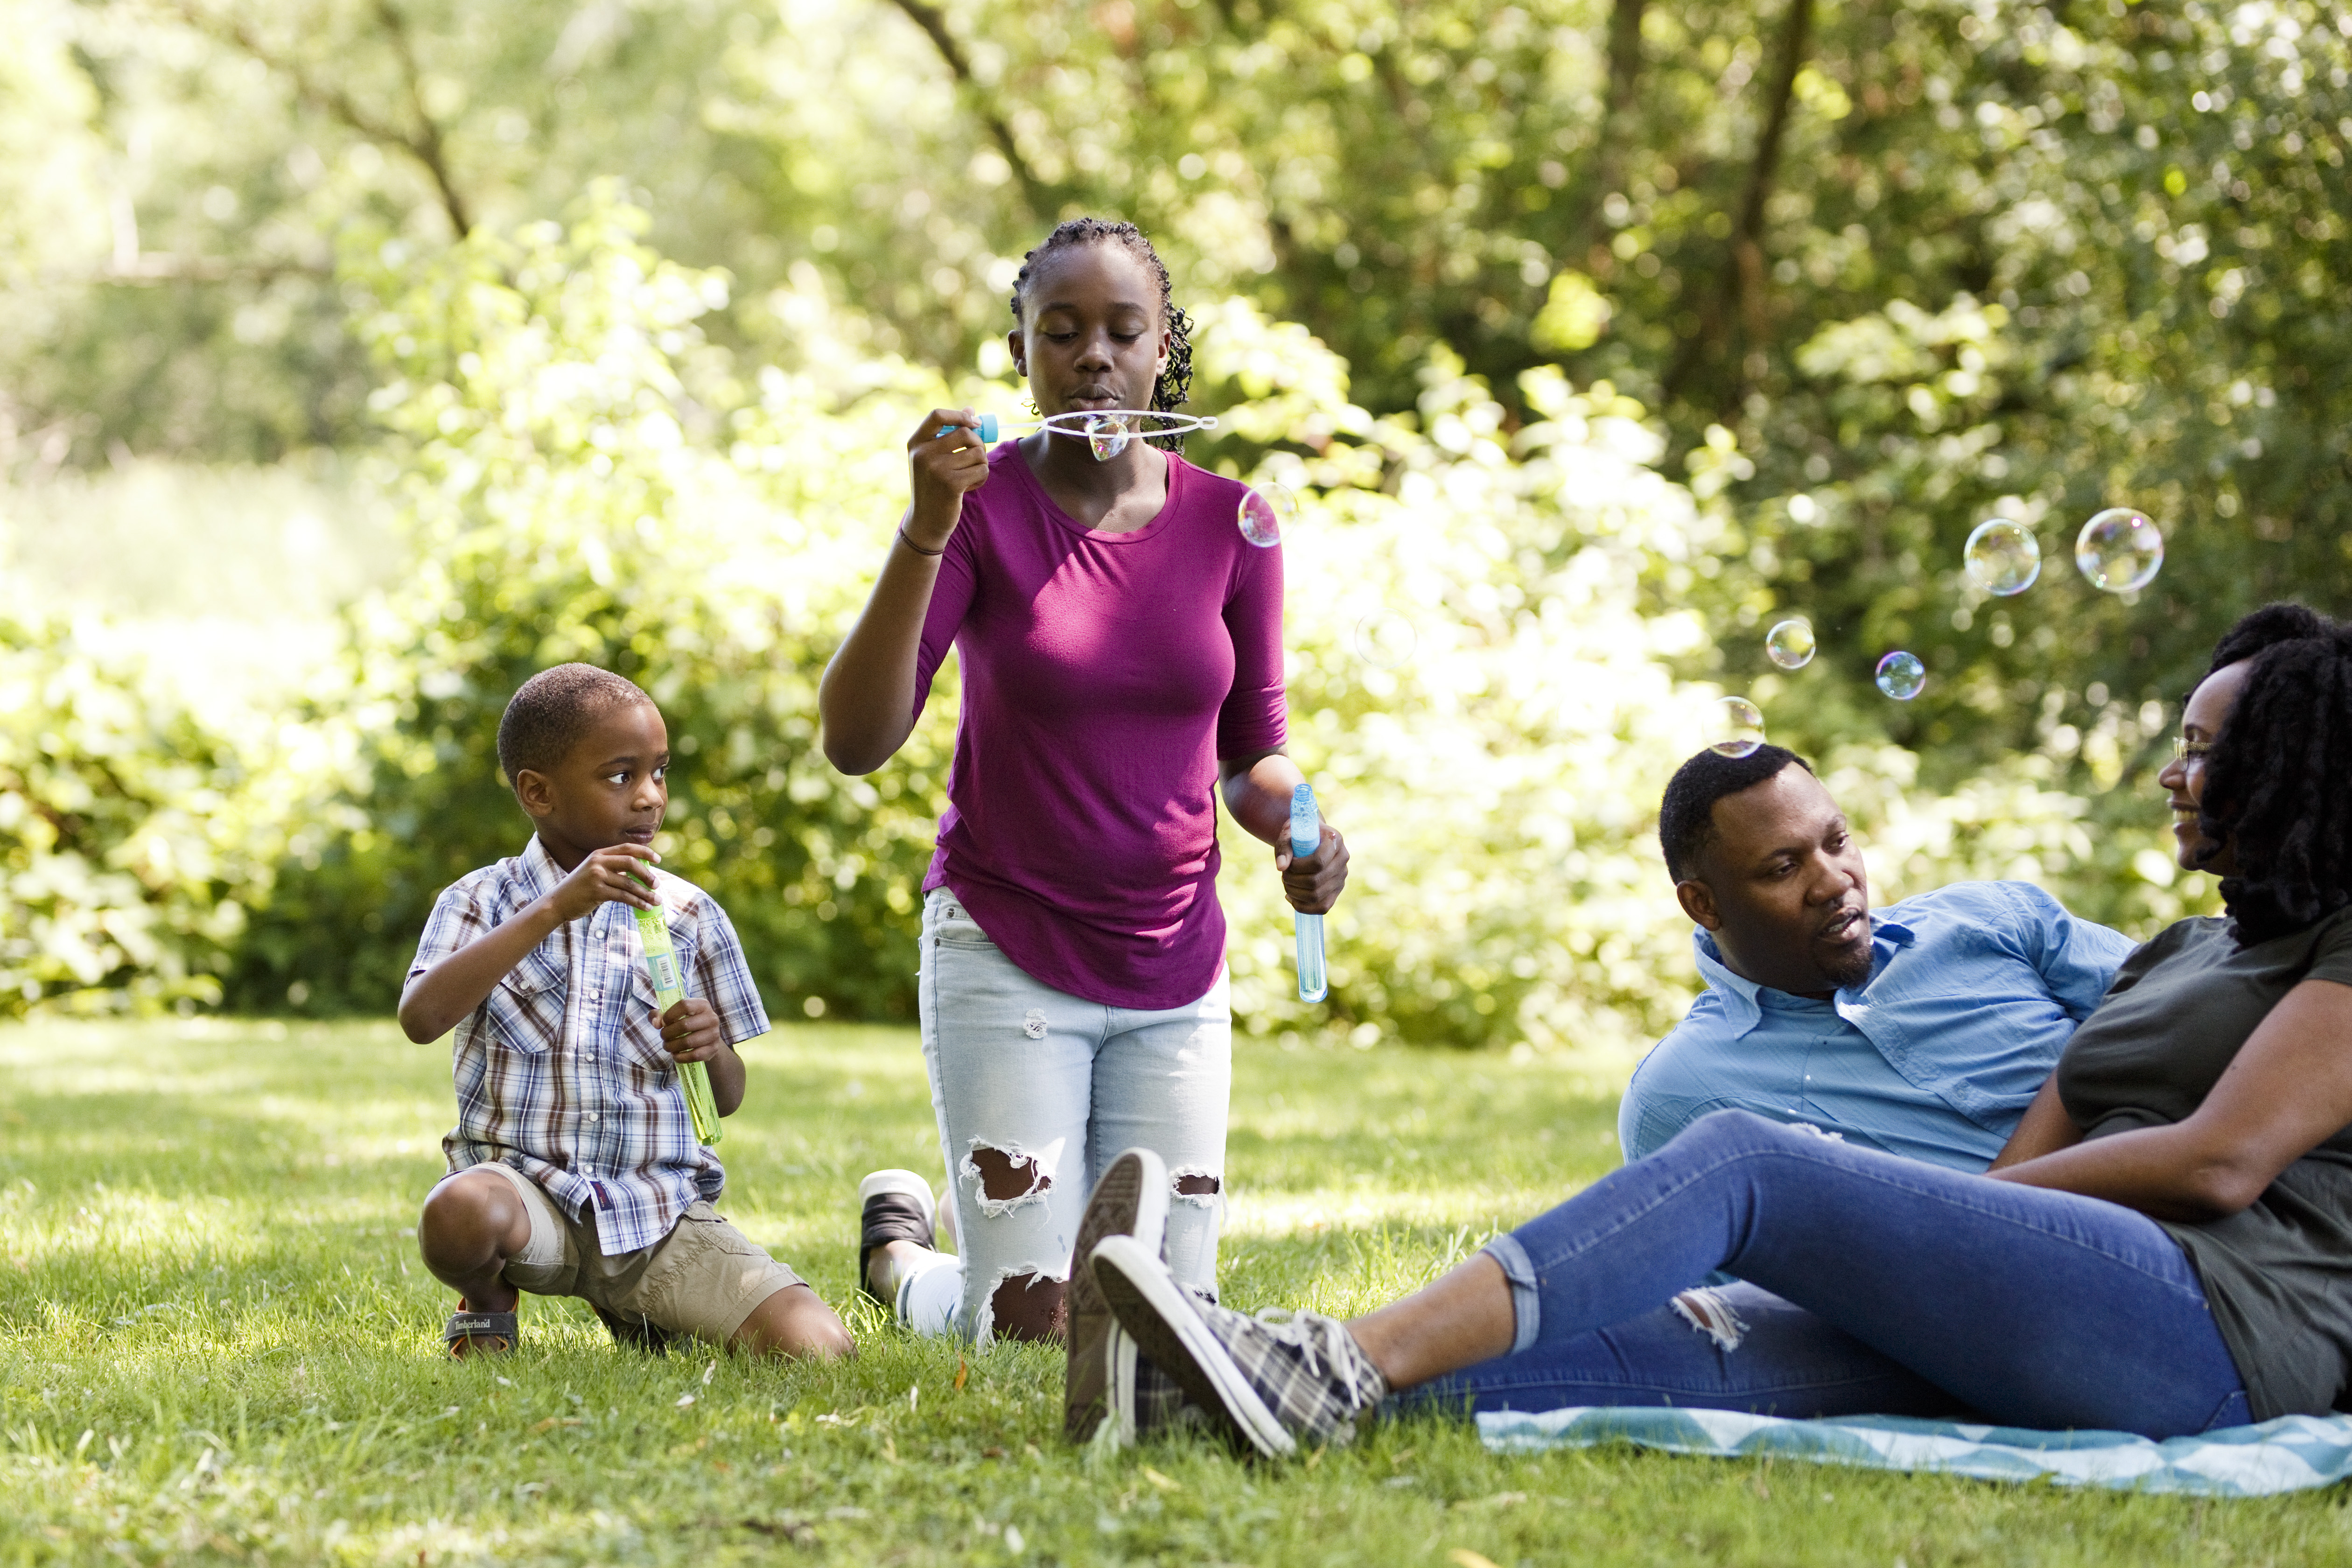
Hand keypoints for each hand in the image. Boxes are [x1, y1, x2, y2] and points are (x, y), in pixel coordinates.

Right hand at [544, 844, 660, 922]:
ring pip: (629, 883)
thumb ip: (613, 869)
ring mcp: (597, 876)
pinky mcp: (597, 891)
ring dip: (645, 893)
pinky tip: (645, 907)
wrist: (557, 902)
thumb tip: (640, 873)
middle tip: (656, 885)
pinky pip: (623, 896)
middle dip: (647, 874)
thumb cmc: (580, 888)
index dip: (645, 852)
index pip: (627, 848)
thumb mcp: (594, 872)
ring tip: (656, 901)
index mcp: (599, 854)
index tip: (658, 859)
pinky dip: (637, 902)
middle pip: (630, 863)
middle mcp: (598, 862)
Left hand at [658, 996, 726, 1063]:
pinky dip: (680, 1057)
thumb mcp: (675, 1014)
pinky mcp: (713, 1049)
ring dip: (672, 1046)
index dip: (669, 1015)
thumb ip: (659, 1015)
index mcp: (702, 1005)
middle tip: (663, 1037)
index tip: (663, 1022)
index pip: (684, 1005)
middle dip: (668, 1033)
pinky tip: (675, 1055)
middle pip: (684, 1025)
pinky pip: (694, 1055)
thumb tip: (656, 1023)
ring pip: (688, 1042)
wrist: (706, 1037)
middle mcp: (711, 1018)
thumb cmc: (687, 1022)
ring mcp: (714, 1034)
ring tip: (667, 1046)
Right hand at [904, 407, 992, 550]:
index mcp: (916, 443)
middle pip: (965, 433)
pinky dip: (981, 478)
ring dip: (981, 464)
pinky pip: (981, 470)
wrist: (925, 521)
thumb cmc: (932, 486)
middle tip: (977, 456)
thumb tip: (970, 410)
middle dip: (978, 443)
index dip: (959, 415)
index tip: (973, 422)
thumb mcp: (933, 458)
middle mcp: (923, 453)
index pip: (937, 415)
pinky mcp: (951, 484)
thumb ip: (948, 434)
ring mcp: (936, 469)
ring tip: (970, 475)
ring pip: (977, 453)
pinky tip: (970, 486)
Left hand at [1276, 823, 1348, 914]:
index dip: (1298, 867)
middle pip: (1316, 881)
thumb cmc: (1297, 836)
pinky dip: (1303, 907)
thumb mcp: (1288, 837)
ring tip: (1287, 883)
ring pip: (1317, 896)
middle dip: (1293, 881)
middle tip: (1284, 875)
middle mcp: (1343, 858)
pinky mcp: (1337, 890)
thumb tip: (1281, 867)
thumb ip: (1284, 849)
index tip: (1289, 864)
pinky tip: (1291, 897)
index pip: (1318, 862)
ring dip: (1295, 893)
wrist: (1308, 838)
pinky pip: (1323, 907)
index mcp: (1334, 840)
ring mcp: (1341, 876)